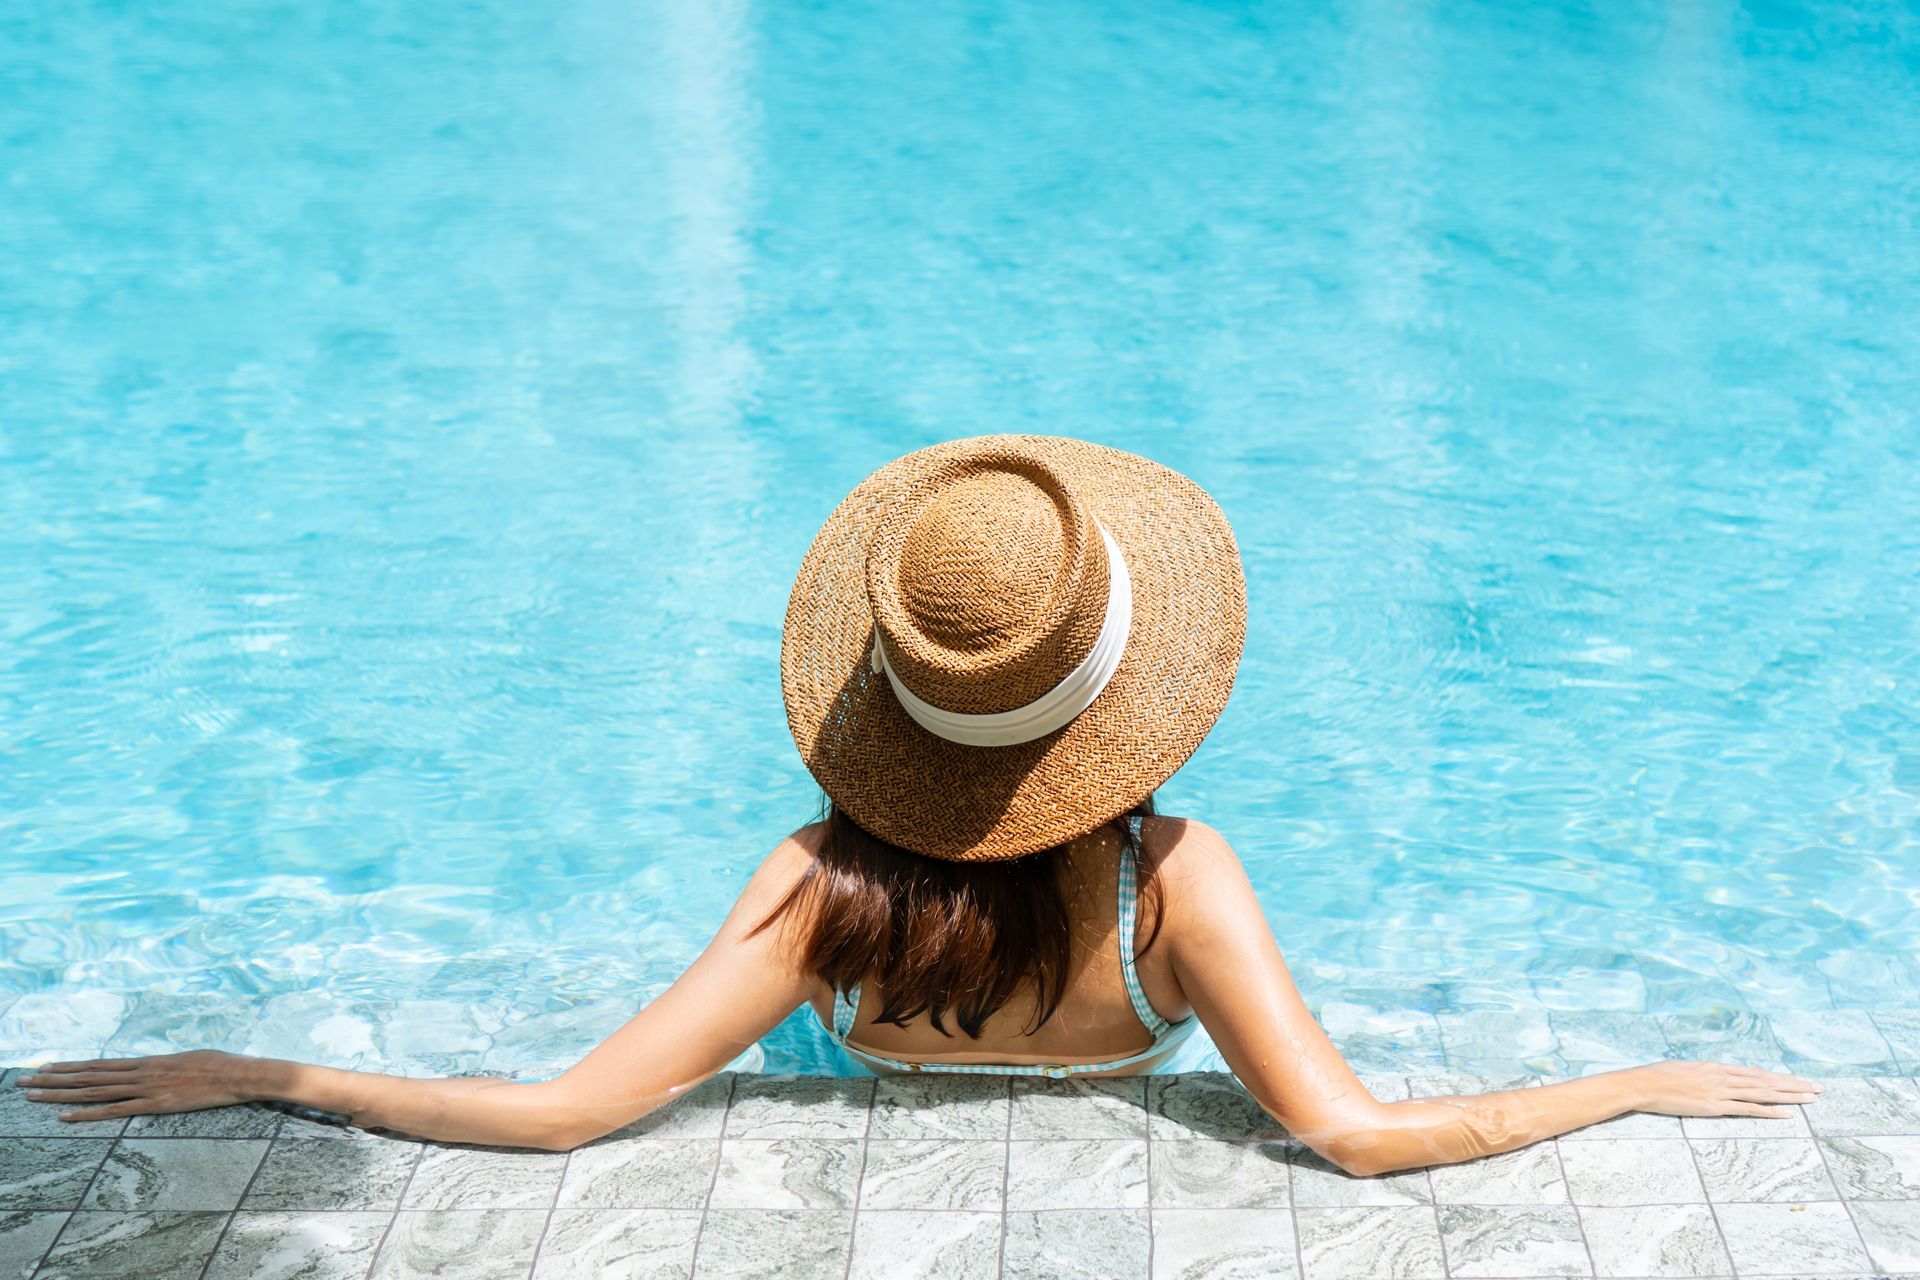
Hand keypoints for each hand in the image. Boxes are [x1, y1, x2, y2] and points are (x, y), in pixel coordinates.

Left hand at [14, 1051, 265, 1122]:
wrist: (239, 1074)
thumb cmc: (221, 1065)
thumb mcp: (190, 1059)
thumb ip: (168, 1065)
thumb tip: (160, 1069)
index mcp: (149, 1061)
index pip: (101, 1064)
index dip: (71, 1066)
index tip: (47, 1066)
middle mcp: (141, 1072)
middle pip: (89, 1077)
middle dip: (54, 1079)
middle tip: (25, 1081)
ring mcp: (146, 1088)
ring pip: (94, 1091)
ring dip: (61, 1094)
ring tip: (34, 1095)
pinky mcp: (156, 1104)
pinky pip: (115, 1111)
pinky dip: (88, 1114)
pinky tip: (66, 1117)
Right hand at [1628, 1059, 1822, 1117]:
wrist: (1642, 1084)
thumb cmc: (1657, 1077)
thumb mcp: (1684, 1070)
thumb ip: (1703, 1074)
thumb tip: (1712, 1077)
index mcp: (1716, 1067)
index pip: (1755, 1072)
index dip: (1778, 1076)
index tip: (1797, 1079)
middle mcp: (1723, 1076)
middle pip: (1765, 1080)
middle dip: (1794, 1084)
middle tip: (1817, 1087)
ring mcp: (1720, 1091)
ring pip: (1762, 1093)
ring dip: (1789, 1096)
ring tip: (1810, 1098)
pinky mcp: (1715, 1106)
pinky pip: (1748, 1109)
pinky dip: (1769, 1112)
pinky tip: (1786, 1114)